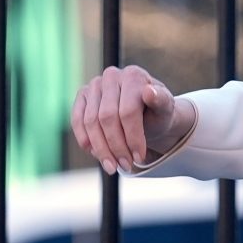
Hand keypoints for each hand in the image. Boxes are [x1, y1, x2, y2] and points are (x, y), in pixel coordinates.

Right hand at [71, 65, 194, 174]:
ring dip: (100, 148)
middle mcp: (112, 76)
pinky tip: (95, 154)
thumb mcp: (166, 110)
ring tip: (112, 167)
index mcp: (134, 75)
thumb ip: (161, 100)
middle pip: (107, 118)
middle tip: (125, 166)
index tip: (139, 157)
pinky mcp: (82, 96)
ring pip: (91, 122)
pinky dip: (85, 140)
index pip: (128, 111)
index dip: (133, 137)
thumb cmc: (157, 112)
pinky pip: (77, 121)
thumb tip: (149, 92)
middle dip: (116, 146)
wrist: (146, 113)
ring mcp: (94, 85)